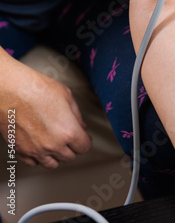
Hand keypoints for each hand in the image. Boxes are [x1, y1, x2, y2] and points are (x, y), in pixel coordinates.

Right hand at [0, 47, 91, 168]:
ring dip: (56, 155)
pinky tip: (40, 147)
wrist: (10, 89)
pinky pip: (33, 163)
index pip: (84, 147)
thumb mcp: (66, 95)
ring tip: (56, 143)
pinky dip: (38, 157)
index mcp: (68, 131)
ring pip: (52, 164)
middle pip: (69, 157)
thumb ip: (77, 114)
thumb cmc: (35, 88)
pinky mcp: (20, 150)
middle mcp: (52, 144)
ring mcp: (35, 150)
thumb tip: (81, 125)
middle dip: (72, 147)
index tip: (84, 138)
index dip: (85, 141)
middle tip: (70, 138)